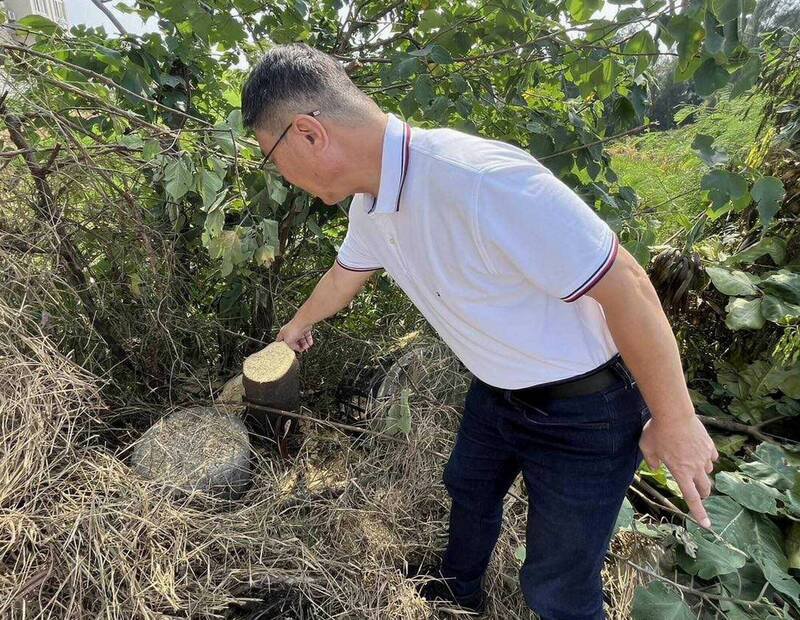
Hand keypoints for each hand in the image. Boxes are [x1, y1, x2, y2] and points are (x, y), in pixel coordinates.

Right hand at [276, 318, 313, 351]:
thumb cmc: (293, 330)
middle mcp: (290, 331)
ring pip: (301, 339)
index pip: (280, 340)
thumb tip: (297, 348)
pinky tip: (310, 344)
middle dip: (298, 346)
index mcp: (283, 333)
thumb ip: (292, 347)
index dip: (283, 346)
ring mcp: (298, 330)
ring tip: (307, 347)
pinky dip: (309, 340)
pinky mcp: (305, 329)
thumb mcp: (288, 342)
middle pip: (293, 341)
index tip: (287, 350)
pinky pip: (307, 336)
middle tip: (301, 349)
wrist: (303, 322)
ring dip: (305, 344)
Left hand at [639, 413, 719, 528]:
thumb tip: (655, 468)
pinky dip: (707, 457)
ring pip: (709, 470)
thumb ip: (651, 461)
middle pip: (705, 487)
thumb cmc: (657, 431)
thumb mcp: (646, 448)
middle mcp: (695, 467)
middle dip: (703, 494)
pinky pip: (712, 456)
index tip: (706, 525)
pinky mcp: (709, 444)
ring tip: (694, 466)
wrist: (674, 413)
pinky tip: (700, 452)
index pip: (691, 498)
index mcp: (681, 472)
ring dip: (703, 473)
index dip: (699, 513)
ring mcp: (704, 455)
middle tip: (701, 494)